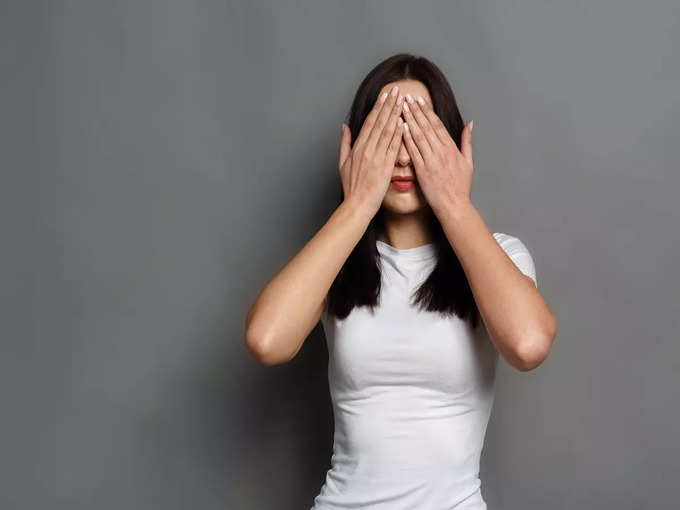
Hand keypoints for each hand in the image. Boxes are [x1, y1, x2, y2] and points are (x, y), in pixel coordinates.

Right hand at [338, 85, 404, 215]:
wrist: (357, 205)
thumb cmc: (351, 187)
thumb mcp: (342, 163)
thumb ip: (345, 143)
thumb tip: (345, 126)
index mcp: (358, 147)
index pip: (370, 122)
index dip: (378, 107)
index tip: (385, 95)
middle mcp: (366, 149)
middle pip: (379, 122)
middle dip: (388, 105)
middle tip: (396, 90)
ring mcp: (376, 157)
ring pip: (387, 131)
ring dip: (395, 114)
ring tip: (403, 100)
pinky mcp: (385, 166)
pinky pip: (393, 146)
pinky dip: (399, 133)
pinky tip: (405, 122)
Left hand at [400, 94, 473, 214]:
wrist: (453, 205)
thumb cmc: (461, 186)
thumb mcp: (468, 162)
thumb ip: (467, 141)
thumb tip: (470, 124)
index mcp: (451, 148)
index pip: (437, 124)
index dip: (427, 111)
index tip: (420, 100)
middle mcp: (441, 152)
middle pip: (426, 126)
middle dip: (416, 110)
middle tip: (407, 97)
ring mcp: (431, 161)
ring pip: (419, 136)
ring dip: (410, 120)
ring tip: (402, 107)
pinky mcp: (422, 170)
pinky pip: (413, 151)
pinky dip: (406, 138)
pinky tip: (400, 128)